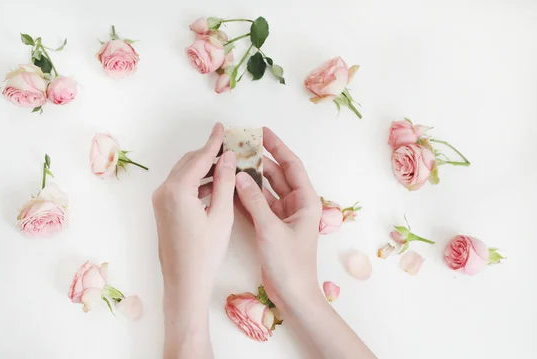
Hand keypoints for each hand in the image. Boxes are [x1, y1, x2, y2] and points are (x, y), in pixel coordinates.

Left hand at [153, 123, 235, 358]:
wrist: (184, 282)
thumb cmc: (205, 253)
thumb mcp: (221, 215)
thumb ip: (224, 182)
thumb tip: (228, 157)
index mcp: (178, 190)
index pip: (200, 158)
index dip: (214, 142)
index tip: (223, 127)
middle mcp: (163, 191)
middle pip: (189, 162)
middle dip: (209, 153)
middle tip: (229, 147)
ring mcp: (160, 201)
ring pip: (183, 174)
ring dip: (202, 168)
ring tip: (226, 165)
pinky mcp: (162, 210)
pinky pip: (179, 187)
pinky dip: (196, 182)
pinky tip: (213, 185)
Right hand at [235, 129, 374, 358]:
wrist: (293, 295)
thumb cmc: (290, 264)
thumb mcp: (270, 230)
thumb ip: (254, 202)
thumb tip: (239, 176)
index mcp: (306, 201)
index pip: (291, 165)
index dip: (277, 146)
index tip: (261, 131)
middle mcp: (296, 205)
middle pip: (276, 175)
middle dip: (259, 160)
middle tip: (239, 146)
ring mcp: (283, 216)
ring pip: (265, 190)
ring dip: (250, 178)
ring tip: (231, 162)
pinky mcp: (271, 227)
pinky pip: (257, 205)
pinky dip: (246, 197)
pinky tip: (230, 186)